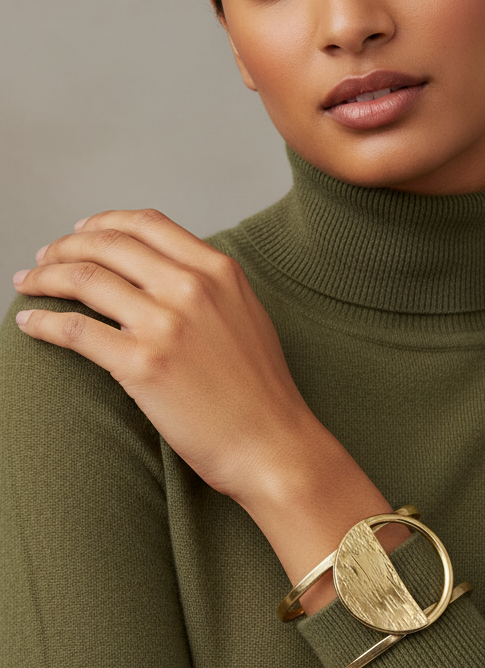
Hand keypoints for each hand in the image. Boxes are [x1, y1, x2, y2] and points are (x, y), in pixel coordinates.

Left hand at [12, 207, 409, 609]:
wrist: (273, 444)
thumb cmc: (262, 392)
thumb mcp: (246, 316)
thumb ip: (209, 288)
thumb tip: (163, 274)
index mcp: (218, 271)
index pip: (146, 223)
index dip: (103, 223)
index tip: (80, 232)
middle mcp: (190, 287)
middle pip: (107, 245)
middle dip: (64, 247)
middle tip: (43, 260)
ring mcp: (166, 324)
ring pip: (84, 279)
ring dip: (45, 277)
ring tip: (28, 285)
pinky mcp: (142, 364)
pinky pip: (75, 330)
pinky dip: (44, 322)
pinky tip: (30, 324)